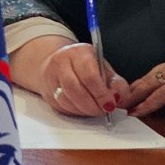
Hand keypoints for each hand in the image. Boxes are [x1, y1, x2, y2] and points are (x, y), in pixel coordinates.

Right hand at [11, 37, 125, 117]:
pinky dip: (74, 112)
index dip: (101, 94)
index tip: (110, 105)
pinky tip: (83, 109)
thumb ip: (116, 84)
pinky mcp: (46, 91)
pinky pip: (60, 106)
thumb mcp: (105, 69)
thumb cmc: (86, 67)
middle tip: (103, 111)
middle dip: (91, 105)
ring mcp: (50, 76)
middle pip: (74, 88)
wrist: (59, 63)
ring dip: (83, 110)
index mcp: (79, 53)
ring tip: (94, 111)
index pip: (89, 76)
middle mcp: (61, 62)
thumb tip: (118, 99)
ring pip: (65, 99)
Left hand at [122, 51, 164, 117]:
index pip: (160, 70)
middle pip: (151, 75)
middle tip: (120, 98)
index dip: (145, 82)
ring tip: (124, 106)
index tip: (134, 90)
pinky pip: (160, 95)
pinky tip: (139, 111)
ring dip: (135, 97)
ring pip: (151, 84)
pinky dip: (148, 104)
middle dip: (134, 88)